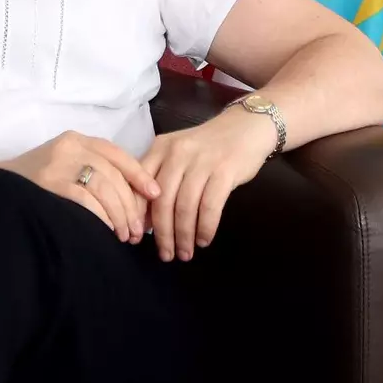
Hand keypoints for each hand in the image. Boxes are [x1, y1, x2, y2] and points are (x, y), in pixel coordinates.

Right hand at [3, 130, 160, 241]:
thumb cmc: (35, 183)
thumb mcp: (64, 165)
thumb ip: (92, 170)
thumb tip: (135, 196)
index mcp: (75, 139)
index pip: (116, 153)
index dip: (139, 175)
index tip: (154, 195)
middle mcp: (69, 147)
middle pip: (114, 175)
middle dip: (131, 205)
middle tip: (137, 231)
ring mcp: (58, 164)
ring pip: (105, 188)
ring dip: (120, 215)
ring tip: (124, 235)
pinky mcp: (50, 183)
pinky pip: (87, 201)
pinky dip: (102, 218)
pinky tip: (106, 231)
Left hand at [140, 109, 273, 261]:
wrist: (246, 127)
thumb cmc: (208, 147)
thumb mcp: (177, 154)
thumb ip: (159, 178)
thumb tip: (143, 219)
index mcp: (160, 148)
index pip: (140, 184)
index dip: (137, 214)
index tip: (136, 237)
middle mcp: (177, 153)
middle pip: (162, 200)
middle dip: (162, 233)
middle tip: (165, 255)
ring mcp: (201, 161)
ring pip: (185, 206)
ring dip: (184, 235)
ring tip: (185, 253)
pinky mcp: (224, 170)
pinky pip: (210, 206)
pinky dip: (205, 227)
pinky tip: (204, 240)